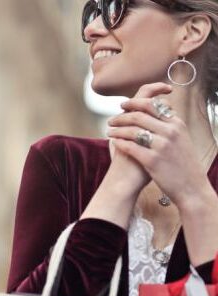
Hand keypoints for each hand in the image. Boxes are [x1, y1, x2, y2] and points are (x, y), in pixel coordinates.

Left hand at [107, 82, 211, 209]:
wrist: (191, 187)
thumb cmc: (183, 164)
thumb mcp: (182, 139)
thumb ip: (168, 125)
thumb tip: (153, 113)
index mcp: (176, 124)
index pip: (152, 104)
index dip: (134, 102)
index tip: (123, 105)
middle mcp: (170, 131)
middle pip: (139, 115)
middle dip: (121, 116)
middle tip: (111, 120)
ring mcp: (161, 146)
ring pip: (133, 130)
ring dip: (117, 130)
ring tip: (109, 132)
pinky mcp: (153, 160)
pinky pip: (130, 147)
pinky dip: (119, 143)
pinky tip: (114, 143)